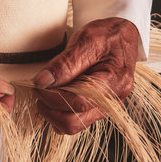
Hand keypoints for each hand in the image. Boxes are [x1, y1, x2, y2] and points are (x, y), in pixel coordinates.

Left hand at [32, 17, 137, 134]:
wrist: (121, 36)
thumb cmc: (108, 35)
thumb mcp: (87, 40)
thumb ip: (65, 63)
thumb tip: (43, 81)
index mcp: (114, 82)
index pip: (78, 102)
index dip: (53, 97)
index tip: (39, 85)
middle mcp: (112, 101)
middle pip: (74, 121)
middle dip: (50, 108)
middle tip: (38, 90)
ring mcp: (105, 108)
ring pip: (73, 125)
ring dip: (53, 113)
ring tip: (46, 92)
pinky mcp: (97, 109)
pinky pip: (76, 121)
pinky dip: (59, 114)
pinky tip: (54, 99)